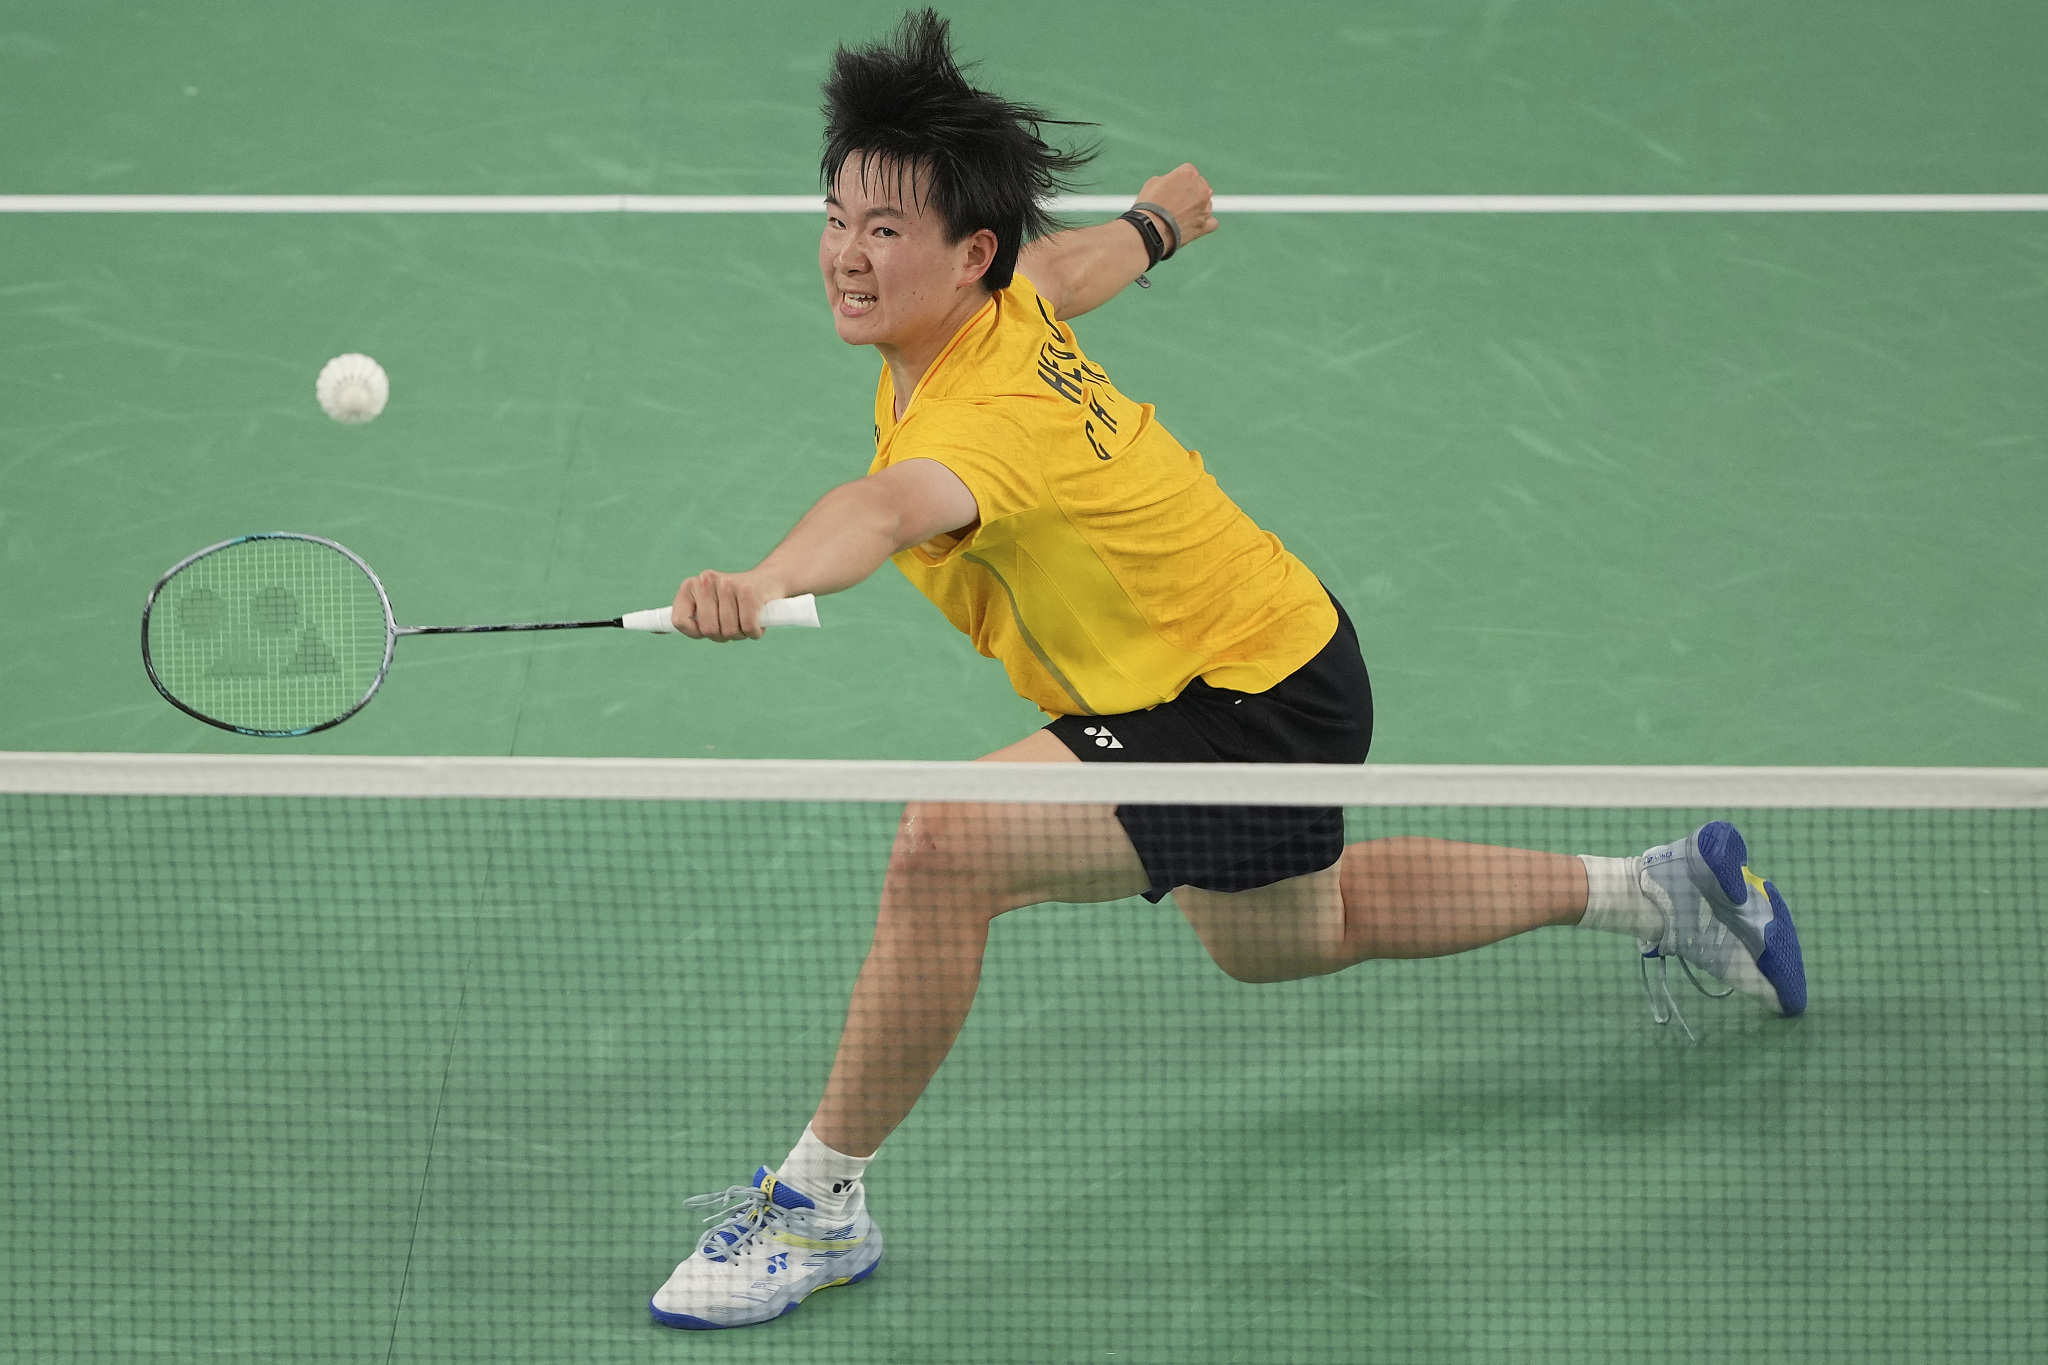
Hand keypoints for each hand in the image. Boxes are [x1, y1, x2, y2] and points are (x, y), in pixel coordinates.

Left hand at [670, 570, 784, 641]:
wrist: (768, 581)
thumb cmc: (733, 600)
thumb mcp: (706, 604)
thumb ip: (685, 616)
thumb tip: (655, 629)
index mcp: (690, 586)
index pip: (679, 621)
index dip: (694, 633)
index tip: (705, 630)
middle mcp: (706, 581)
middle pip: (707, 630)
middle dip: (722, 635)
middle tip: (732, 625)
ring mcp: (728, 585)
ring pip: (728, 631)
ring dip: (741, 634)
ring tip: (745, 620)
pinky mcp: (749, 592)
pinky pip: (747, 627)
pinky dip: (754, 632)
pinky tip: (758, 622)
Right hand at [1135, 164, 1217, 254]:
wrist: (1150, 230)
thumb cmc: (1149, 204)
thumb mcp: (1154, 182)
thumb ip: (1169, 179)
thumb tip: (1173, 185)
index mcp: (1189, 174)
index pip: (1188, 171)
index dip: (1178, 179)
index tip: (1170, 188)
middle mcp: (1202, 188)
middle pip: (1200, 186)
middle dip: (1190, 192)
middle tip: (1175, 202)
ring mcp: (1206, 207)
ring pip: (1206, 203)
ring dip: (1197, 207)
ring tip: (1180, 216)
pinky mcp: (1205, 225)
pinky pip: (1212, 223)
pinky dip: (1205, 223)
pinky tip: (1195, 224)